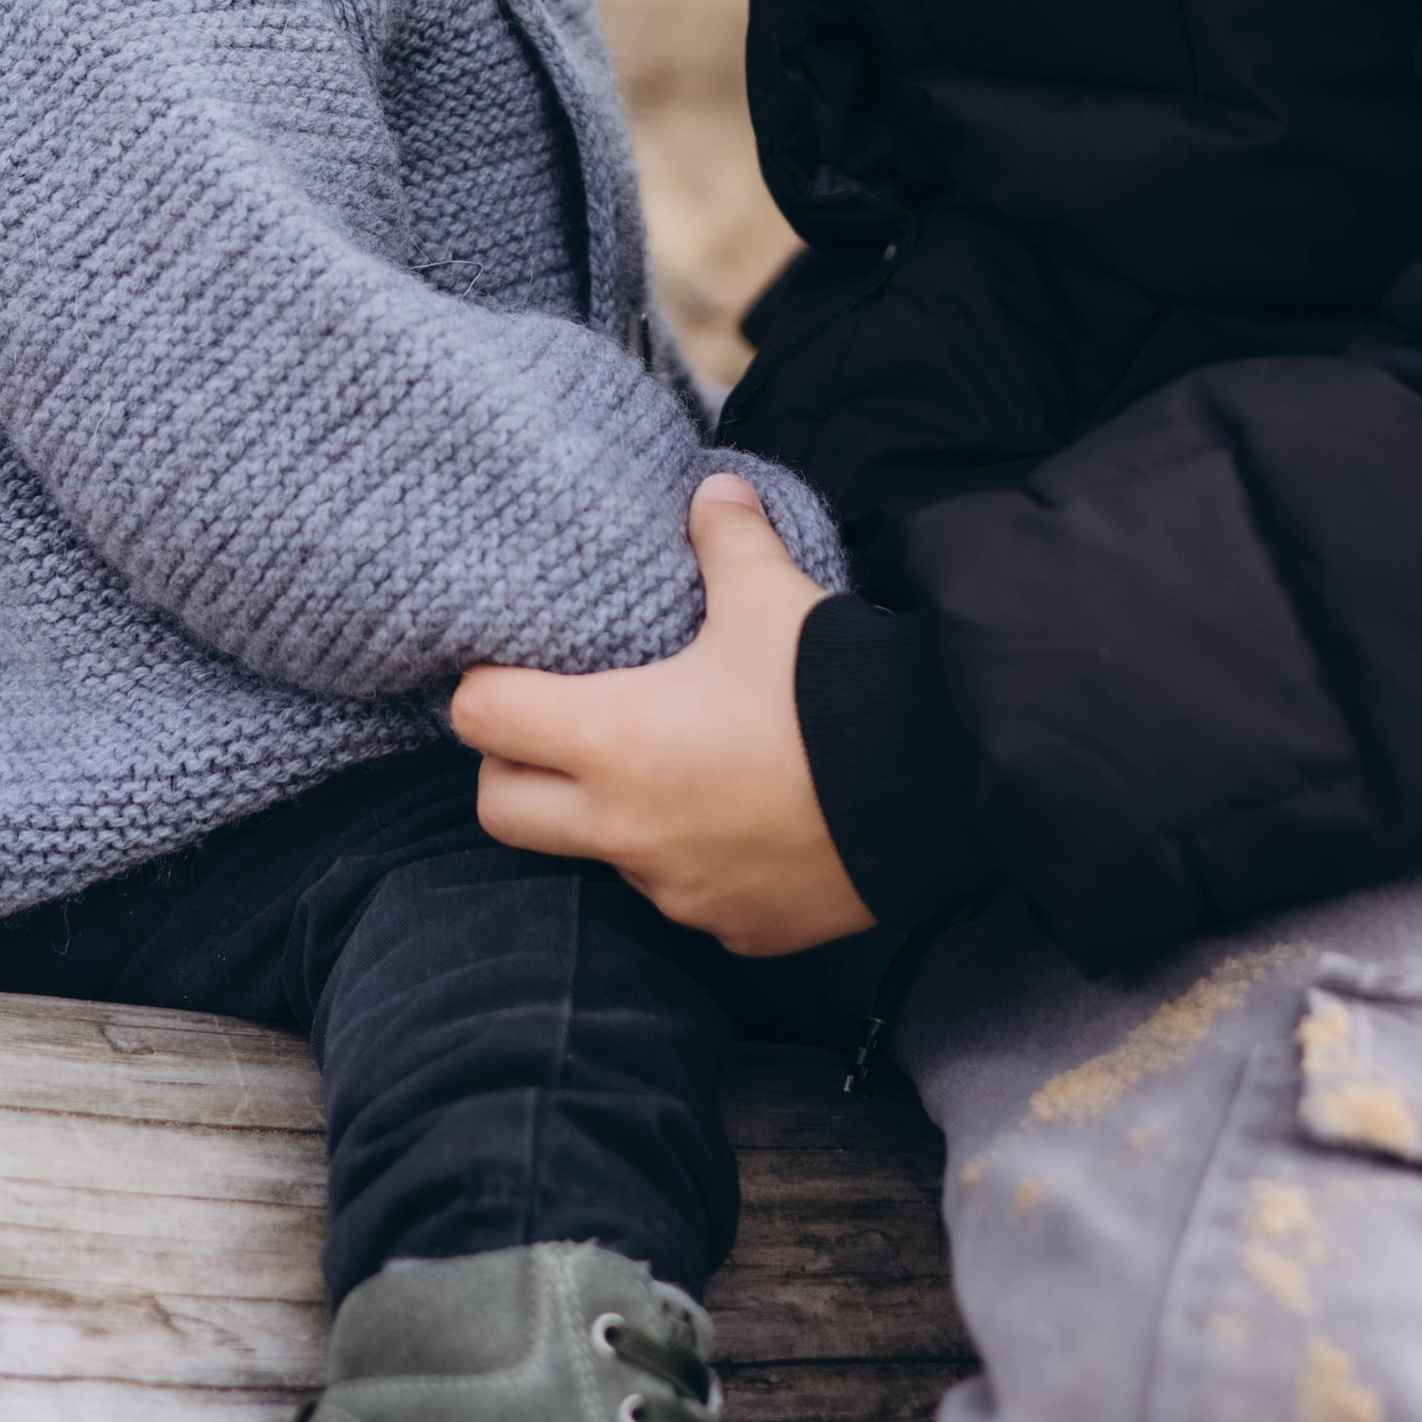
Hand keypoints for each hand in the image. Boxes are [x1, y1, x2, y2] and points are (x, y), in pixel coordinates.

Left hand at [453, 476, 876, 955]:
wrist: (940, 786)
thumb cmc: (836, 688)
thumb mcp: (772, 594)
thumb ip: (726, 538)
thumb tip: (711, 490)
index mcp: (612, 740)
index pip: (481, 719)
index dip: (487, 687)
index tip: (515, 669)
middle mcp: (627, 830)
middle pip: (502, 810)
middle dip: (516, 767)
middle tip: (562, 725)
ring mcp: (678, 892)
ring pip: (597, 857)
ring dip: (610, 816)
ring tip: (671, 766)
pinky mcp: (735, 931)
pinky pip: (682, 897)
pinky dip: (692, 861)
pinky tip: (741, 818)